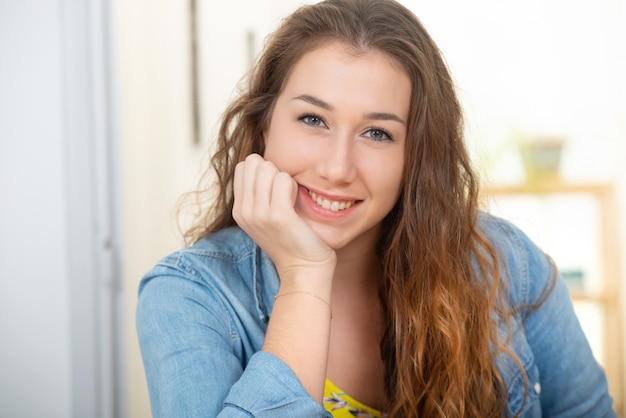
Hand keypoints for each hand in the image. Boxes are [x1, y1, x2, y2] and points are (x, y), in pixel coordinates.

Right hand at [232, 154, 335, 279]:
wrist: (304, 269)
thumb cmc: (292, 239)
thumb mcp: (265, 217)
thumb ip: (258, 193)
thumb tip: (262, 162)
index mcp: (239, 210)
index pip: (243, 167)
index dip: (263, 171)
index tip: (275, 190)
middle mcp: (244, 211)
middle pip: (254, 163)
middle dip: (273, 171)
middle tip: (284, 193)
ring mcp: (259, 214)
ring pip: (268, 168)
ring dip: (284, 178)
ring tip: (290, 199)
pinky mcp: (278, 215)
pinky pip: (284, 179)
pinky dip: (293, 185)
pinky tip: (296, 201)